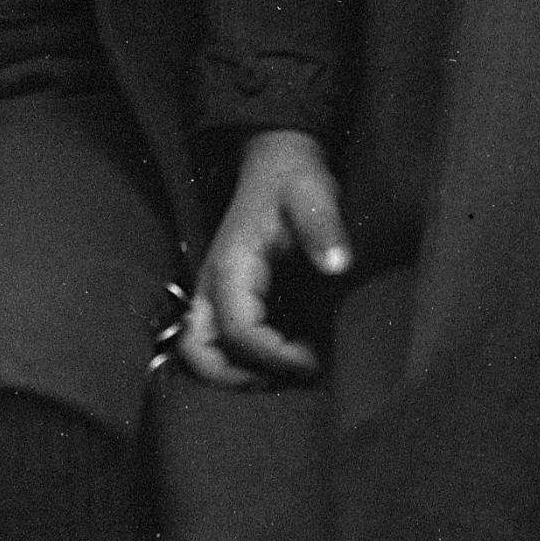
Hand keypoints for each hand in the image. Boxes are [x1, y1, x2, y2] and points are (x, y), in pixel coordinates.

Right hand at [183, 130, 351, 384]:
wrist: (275, 162)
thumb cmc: (294, 179)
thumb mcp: (313, 194)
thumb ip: (323, 228)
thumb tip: (338, 265)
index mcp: (232, 267)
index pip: (239, 332)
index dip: (275, 356)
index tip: (314, 360)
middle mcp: (212, 286)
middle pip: (200, 354)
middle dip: (242, 378)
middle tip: (291, 377)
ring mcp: (212, 294)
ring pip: (201, 354)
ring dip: (237, 374)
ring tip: (286, 372)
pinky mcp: (222, 299)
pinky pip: (216, 344)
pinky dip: (241, 362)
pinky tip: (285, 357)